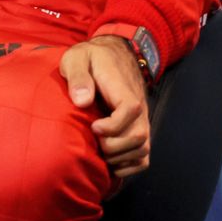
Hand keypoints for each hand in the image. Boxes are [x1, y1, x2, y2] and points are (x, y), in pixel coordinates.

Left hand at [60, 36, 151, 178]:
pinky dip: (129, 167)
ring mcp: (140, 119)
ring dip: (121, 159)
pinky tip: (110, 163)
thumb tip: (82, 101)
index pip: (131, 109)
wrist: (115, 53)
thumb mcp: (78, 58)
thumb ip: (78, 76)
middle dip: (114, 147)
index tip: (93, 127)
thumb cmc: (92, 58)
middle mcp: (138, 106)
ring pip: (143, 149)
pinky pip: (144, 157)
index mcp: (122, 88)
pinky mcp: (138, 128)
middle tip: (95, 142)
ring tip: (101, 153)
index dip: (113, 125)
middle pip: (140, 135)